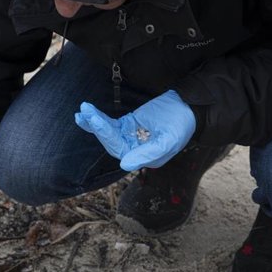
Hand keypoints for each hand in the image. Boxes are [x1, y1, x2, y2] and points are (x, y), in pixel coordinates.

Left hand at [75, 90, 195, 170]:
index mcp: (144, 158)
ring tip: (82, 112)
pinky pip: (110, 124)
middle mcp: (134, 151)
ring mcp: (130, 137)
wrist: (188, 107)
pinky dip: (98, 120)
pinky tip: (86, 114)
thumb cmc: (181, 125)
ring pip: (108, 133)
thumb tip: (124, 165)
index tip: (96, 121)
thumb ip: (147, 153)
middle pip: (110, 141)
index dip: (106, 135)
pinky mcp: (128, 125)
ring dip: (94, 123)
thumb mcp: (168, 140)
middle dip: (97, 127)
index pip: (119, 149)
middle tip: (85, 112)